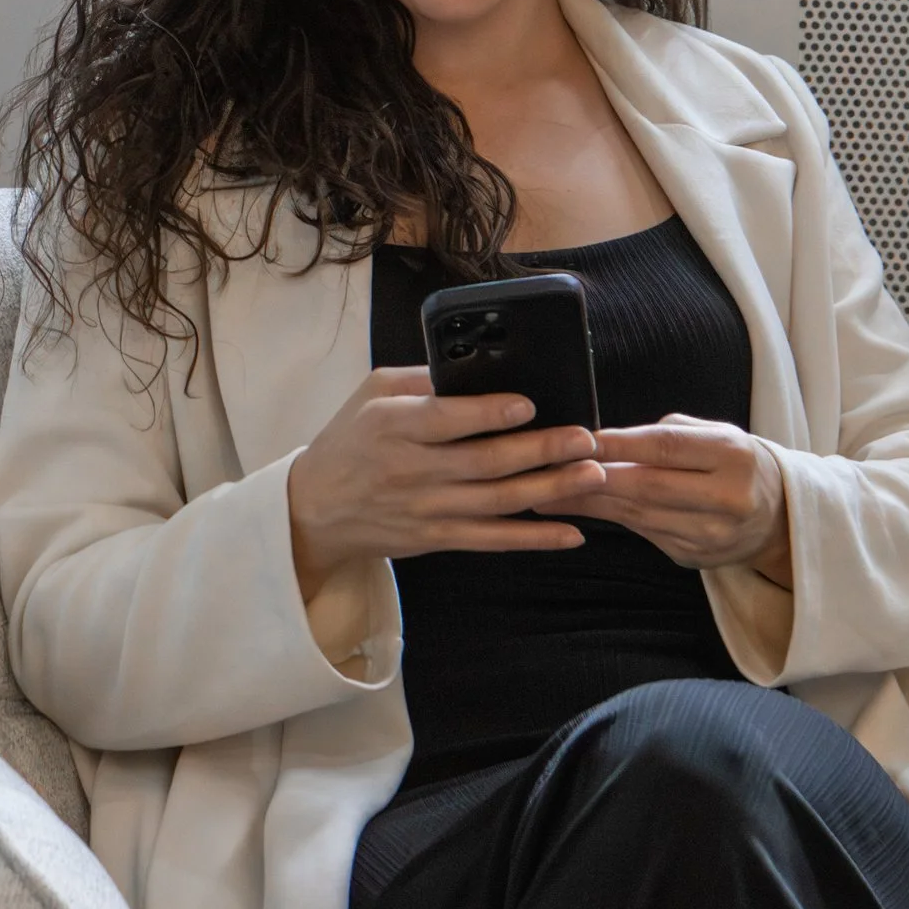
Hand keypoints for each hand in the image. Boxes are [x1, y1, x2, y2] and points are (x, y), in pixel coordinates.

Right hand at [287, 365, 597, 600]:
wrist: (315, 509)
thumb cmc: (349, 440)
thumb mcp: (371, 393)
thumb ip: (421, 380)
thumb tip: (476, 367)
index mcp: (392, 426)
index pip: (447, 419)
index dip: (490, 413)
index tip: (530, 403)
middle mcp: (411, 470)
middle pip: (485, 462)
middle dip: (542, 450)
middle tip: (585, 438)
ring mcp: (426, 509)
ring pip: (499, 502)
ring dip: (551, 489)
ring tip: (592, 474)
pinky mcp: (437, 538)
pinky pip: (493, 541)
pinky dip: (534, 538)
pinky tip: (571, 533)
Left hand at [555, 418, 792, 582]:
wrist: (778, 517)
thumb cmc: (736, 462)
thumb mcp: (715, 434)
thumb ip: (667, 434)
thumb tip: (608, 441)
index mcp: (733, 456)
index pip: (665, 447)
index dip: (617, 444)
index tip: (577, 439)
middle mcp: (726, 498)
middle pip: (647, 486)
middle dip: (592, 478)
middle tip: (548, 469)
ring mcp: (711, 535)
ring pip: (638, 515)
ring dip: (590, 503)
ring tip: (548, 492)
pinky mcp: (694, 557)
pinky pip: (643, 533)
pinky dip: (610, 518)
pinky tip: (581, 509)